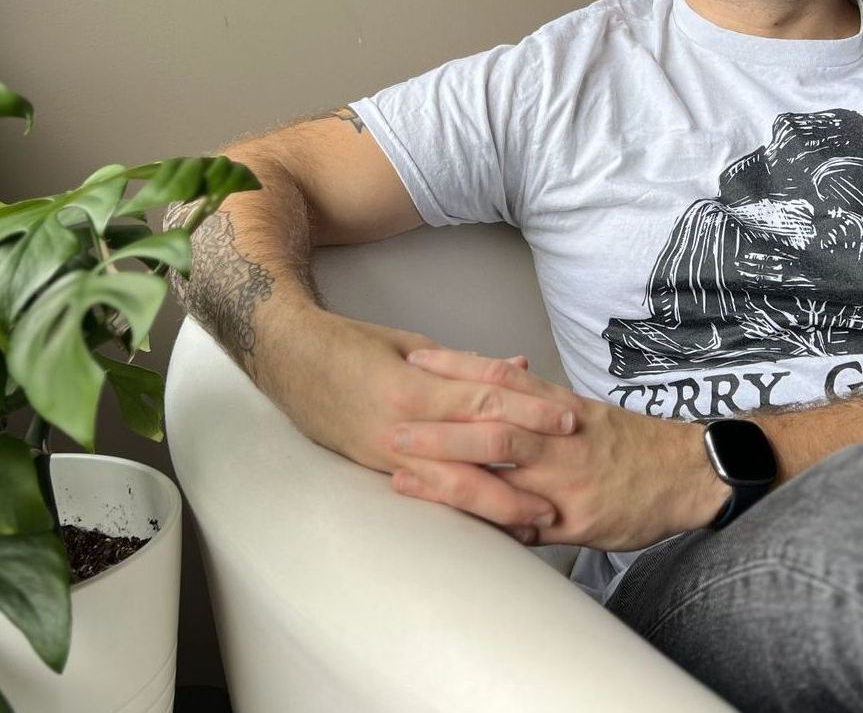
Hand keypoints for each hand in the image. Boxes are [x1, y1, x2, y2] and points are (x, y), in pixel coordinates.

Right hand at [262, 313, 575, 539]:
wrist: (288, 359)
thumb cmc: (351, 345)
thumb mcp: (412, 344)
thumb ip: (465, 365)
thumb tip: (516, 371)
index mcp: (417, 386)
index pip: (487, 401)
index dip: (531, 414)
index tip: (569, 423)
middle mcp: (403, 426)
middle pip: (476, 455)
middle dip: (524, 475)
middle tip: (566, 488)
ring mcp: (387, 453)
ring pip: (453, 488)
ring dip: (498, 507)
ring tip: (537, 523)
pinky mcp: (375, 469)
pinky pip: (427, 494)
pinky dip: (462, 509)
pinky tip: (486, 524)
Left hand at [389, 347, 728, 551]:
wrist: (687, 473)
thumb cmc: (633, 445)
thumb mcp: (588, 414)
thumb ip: (543, 407)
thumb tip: (503, 384)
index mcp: (561, 407)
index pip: (503, 378)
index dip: (458, 368)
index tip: (417, 360)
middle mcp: (561, 436)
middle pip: (493, 422)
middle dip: (440, 425)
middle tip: (393, 424)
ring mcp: (567, 478)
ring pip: (503, 469)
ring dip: (449, 471)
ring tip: (405, 474)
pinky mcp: (577, 519)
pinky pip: (528, 522)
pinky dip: (493, 521)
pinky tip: (457, 525)